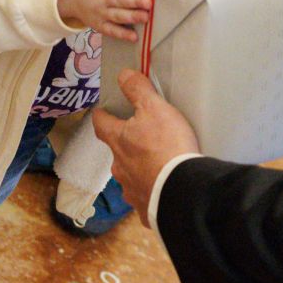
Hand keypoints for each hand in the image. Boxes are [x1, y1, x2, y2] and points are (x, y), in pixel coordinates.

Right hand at [56, 0, 150, 42]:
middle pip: (119, 0)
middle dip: (134, 2)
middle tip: (149, 3)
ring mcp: (99, 11)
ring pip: (117, 16)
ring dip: (132, 18)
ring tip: (146, 18)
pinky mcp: (98, 23)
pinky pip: (110, 30)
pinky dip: (121, 34)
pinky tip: (134, 37)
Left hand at [91, 70, 201, 225]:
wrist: (181, 190)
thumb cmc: (167, 146)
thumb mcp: (155, 109)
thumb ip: (138, 90)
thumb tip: (123, 75)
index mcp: (118, 141)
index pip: (101, 124)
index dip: (102, 115)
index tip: (103, 111)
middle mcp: (119, 167)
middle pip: (116, 152)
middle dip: (125, 145)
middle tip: (140, 138)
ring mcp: (130, 189)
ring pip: (129, 176)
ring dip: (138, 170)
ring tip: (155, 166)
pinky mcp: (145, 207)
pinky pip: (145, 197)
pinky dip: (151, 192)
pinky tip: (162, 190)